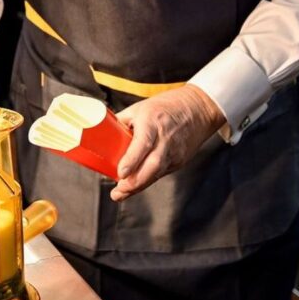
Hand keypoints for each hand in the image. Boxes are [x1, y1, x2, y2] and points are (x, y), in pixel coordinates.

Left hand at [110, 85, 225, 201]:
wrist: (198, 109)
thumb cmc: (164, 106)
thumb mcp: (139, 108)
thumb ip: (122, 122)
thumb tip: (100, 134)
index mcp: (153, 122)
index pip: (143, 144)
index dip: (132, 160)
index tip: (120, 173)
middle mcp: (165, 138)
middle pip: (152, 165)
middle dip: (135, 182)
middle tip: (118, 191)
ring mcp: (174, 151)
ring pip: (157, 173)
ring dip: (139, 185)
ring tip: (121, 193)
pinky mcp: (179, 160)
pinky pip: (162, 173)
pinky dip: (148, 180)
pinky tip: (136, 185)